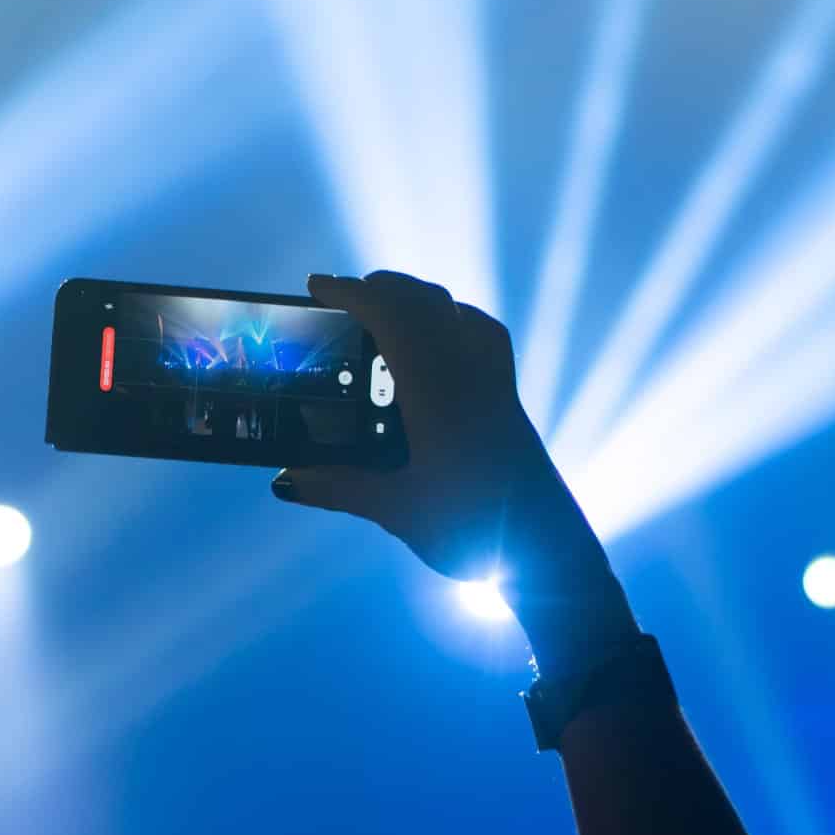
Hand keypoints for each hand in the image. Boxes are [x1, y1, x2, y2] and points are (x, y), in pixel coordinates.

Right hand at [274, 270, 634, 672]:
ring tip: (384, 311)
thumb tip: (287, 480)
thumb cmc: (474, 528)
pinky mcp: (509, 398)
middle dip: (381, 288)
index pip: (391, 315)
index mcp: (437, 390)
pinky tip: (443, 339)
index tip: (317, 287)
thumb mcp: (398, 510)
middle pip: (424, 301)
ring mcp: (495, 382)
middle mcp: (469, 372)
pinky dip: (454, 320)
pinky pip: (482, 335)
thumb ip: (340, 488)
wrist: (547, 547)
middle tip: (342, 297)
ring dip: (416, 299)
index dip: (352, 293)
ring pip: (456, 311)